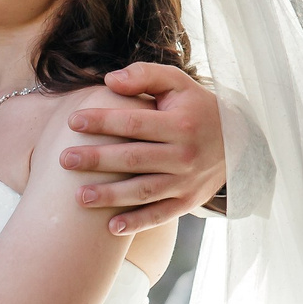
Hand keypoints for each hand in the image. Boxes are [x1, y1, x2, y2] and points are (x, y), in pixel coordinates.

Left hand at [59, 62, 226, 234]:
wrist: (238, 142)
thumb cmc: (196, 108)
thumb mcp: (177, 83)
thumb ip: (145, 75)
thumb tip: (110, 80)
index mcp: (180, 124)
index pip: (134, 123)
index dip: (102, 121)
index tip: (73, 122)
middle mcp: (184, 155)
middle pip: (134, 159)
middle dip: (97, 160)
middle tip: (65, 160)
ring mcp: (186, 181)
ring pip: (143, 191)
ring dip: (110, 196)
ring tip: (78, 197)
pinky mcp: (188, 201)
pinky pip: (161, 215)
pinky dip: (137, 223)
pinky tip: (111, 227)